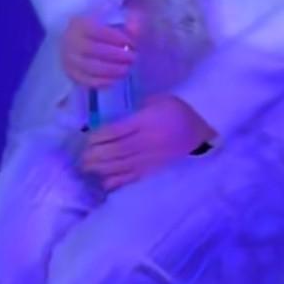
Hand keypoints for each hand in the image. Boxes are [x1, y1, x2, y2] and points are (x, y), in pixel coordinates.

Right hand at [61, 9, 140, 89]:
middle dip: (118, 55)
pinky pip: (88, 82)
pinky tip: (117, 79)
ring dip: (113, 70)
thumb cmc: (97, 29)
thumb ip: (125, 23)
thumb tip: (135, 31)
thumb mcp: (110, 20)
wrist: (74, 42)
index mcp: (79, 25)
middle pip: (95, 50)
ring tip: (127, 69)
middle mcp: (71, 43)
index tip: (133, 43)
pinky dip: (104, 82)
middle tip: (133, 58)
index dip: (118, 38)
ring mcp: (70, 61)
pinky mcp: (72, 75)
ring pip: (91, 68)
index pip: (99, 32)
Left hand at [80, 94, 211, 191]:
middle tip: (82, 157)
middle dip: (96, 155)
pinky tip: (106, 182)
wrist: (201, 130)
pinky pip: (133, 178)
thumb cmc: (177, 111)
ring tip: (88, 168)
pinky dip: (118, 181)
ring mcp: (151, 158)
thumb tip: (112, 121)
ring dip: (102, 168)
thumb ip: (136, 110)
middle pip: (116, 151)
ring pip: (121, 166)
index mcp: (147, 122)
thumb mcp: (157, 101)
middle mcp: (147, 141)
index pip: (117, 131)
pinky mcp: (155, 169)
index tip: (87, 138)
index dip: (99, 137)